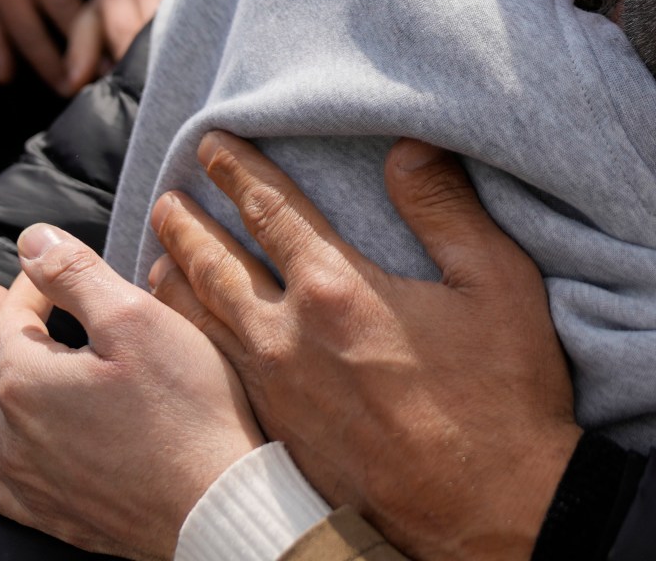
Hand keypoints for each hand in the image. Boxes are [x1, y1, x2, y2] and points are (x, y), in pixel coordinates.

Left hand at [0, 225, 260, 560]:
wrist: (214, 504)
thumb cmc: (187, 409)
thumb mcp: (137, 320)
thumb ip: (77, 274)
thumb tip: (29, 239)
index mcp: (26, 379)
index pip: (12, 317)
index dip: (28, 284)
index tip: (47, 263)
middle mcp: (9, 431)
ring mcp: (23, 476)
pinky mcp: (43, 509)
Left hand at [147, 135, 577, 560]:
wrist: (487, 511)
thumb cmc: (500, 396)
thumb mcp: (497, 283)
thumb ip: (446, 208)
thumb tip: (409, 145)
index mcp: (339, 289)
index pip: (272, 212)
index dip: (238, 172)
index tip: (211, 145)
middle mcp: (290, 337)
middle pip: (218, 265)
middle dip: (189, 224)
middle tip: (166, 195)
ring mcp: (277, 393)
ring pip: (203, 323)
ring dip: (175, 280)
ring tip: (155, 255)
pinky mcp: (279, 436)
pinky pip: (216, 372)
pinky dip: (189, 341)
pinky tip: (186, 336)